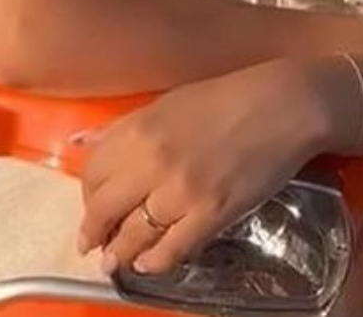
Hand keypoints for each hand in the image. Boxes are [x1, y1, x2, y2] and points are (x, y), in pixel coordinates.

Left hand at [77, 56, 357, 276]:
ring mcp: (181, 191)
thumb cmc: (224, 98)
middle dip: (94, 231)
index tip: (91, 206)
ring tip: (115, 262)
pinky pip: (171, 250)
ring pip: (134, 235)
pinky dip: (155, 262)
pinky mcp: (211, 214)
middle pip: (104, 208)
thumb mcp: (165, 105)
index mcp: (138, 129)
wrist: (280, 106)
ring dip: (119, 253)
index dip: (87, 195)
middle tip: (92, 244)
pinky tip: (148, 264)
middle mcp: (151, 161)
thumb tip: (82, 144)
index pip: (93, 172)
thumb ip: (124, 129)